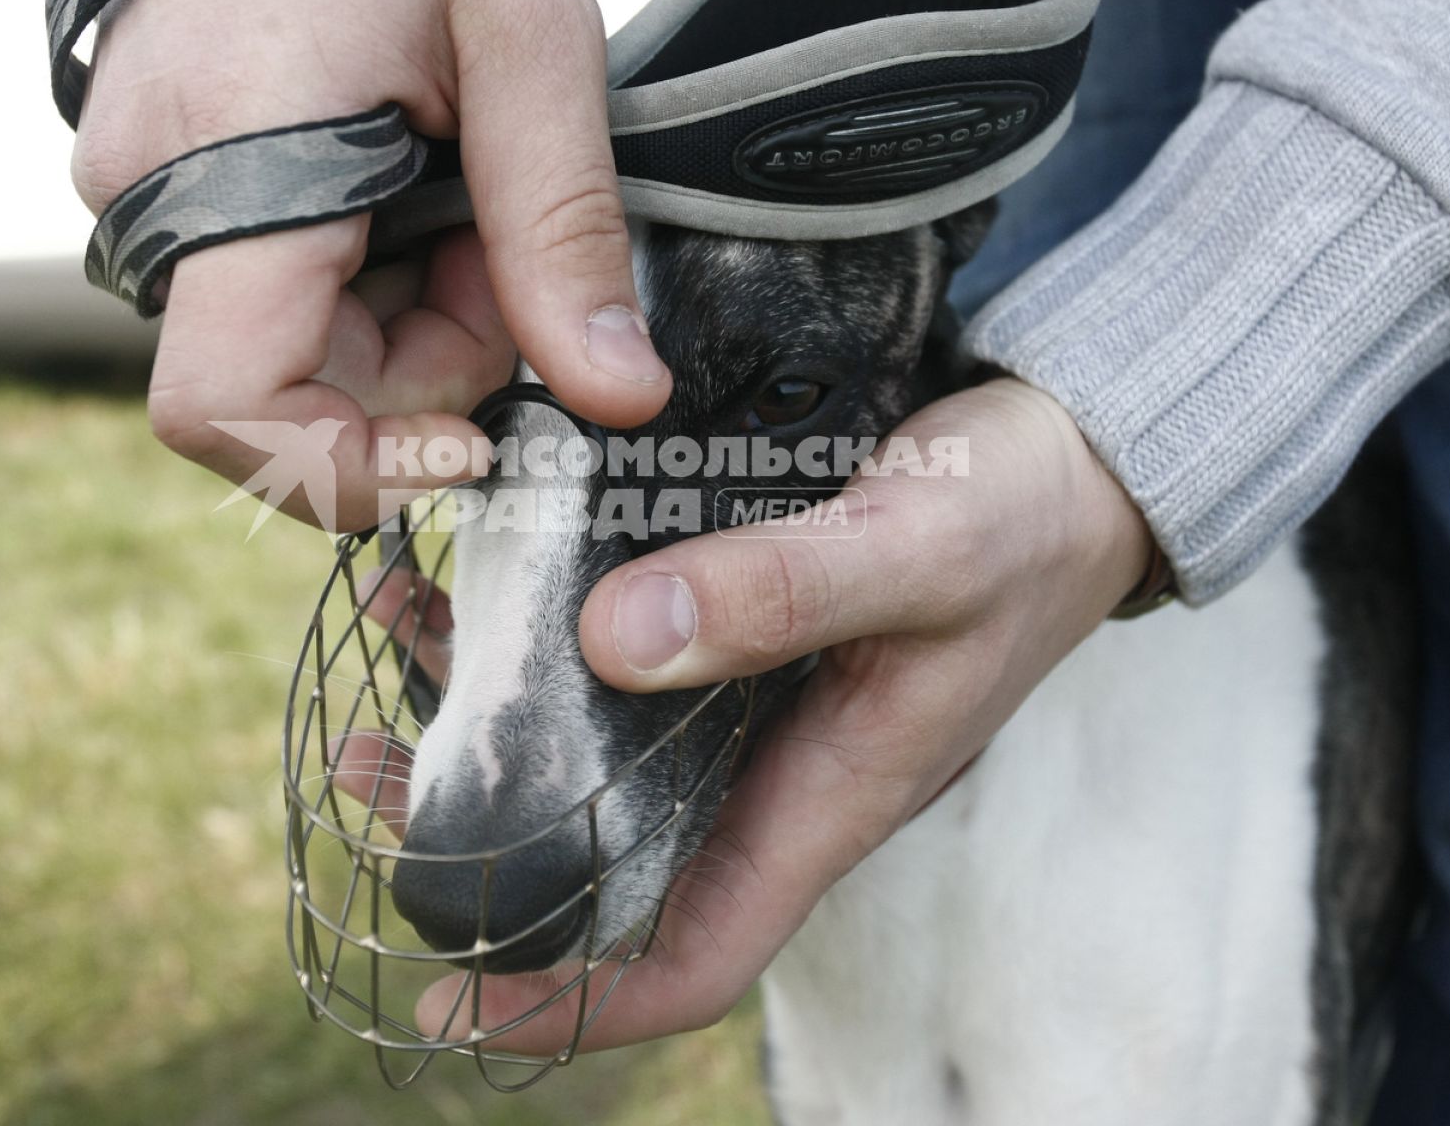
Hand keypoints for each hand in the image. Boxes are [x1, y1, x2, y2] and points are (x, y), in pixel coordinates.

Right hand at [72, 0, 670, 529]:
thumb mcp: (531, 51)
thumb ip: (565, 234)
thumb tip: (619, 398)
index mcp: (232, 159)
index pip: (229, 406)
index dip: (353, 462)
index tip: (472, 435)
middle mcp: (150, 193)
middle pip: (293, 390)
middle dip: (429, 359)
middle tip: (503, 241)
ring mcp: (144, 190)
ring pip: (291, 351)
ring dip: (406, 314)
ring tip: (457, 185)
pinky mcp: (164, 187)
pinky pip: (272, 295)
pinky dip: (362, 279)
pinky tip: (403, 186)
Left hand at [366, 378, 1150, 1048]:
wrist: (1081, 445)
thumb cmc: (1027, 516)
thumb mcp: (917, 549)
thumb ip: (782, 594)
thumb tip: (617, 640)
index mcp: (827, 798)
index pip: (689, 955)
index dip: (573, 1004)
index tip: (451, 994)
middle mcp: (773, 765)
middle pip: (609, 851)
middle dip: (488, 834)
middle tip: (368, 770)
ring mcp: (754, 694)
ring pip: (599, 740)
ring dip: (493, 707)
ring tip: (396, 625)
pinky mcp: (740, 615)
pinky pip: (620, 641)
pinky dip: (542, 614)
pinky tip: (478, 547)